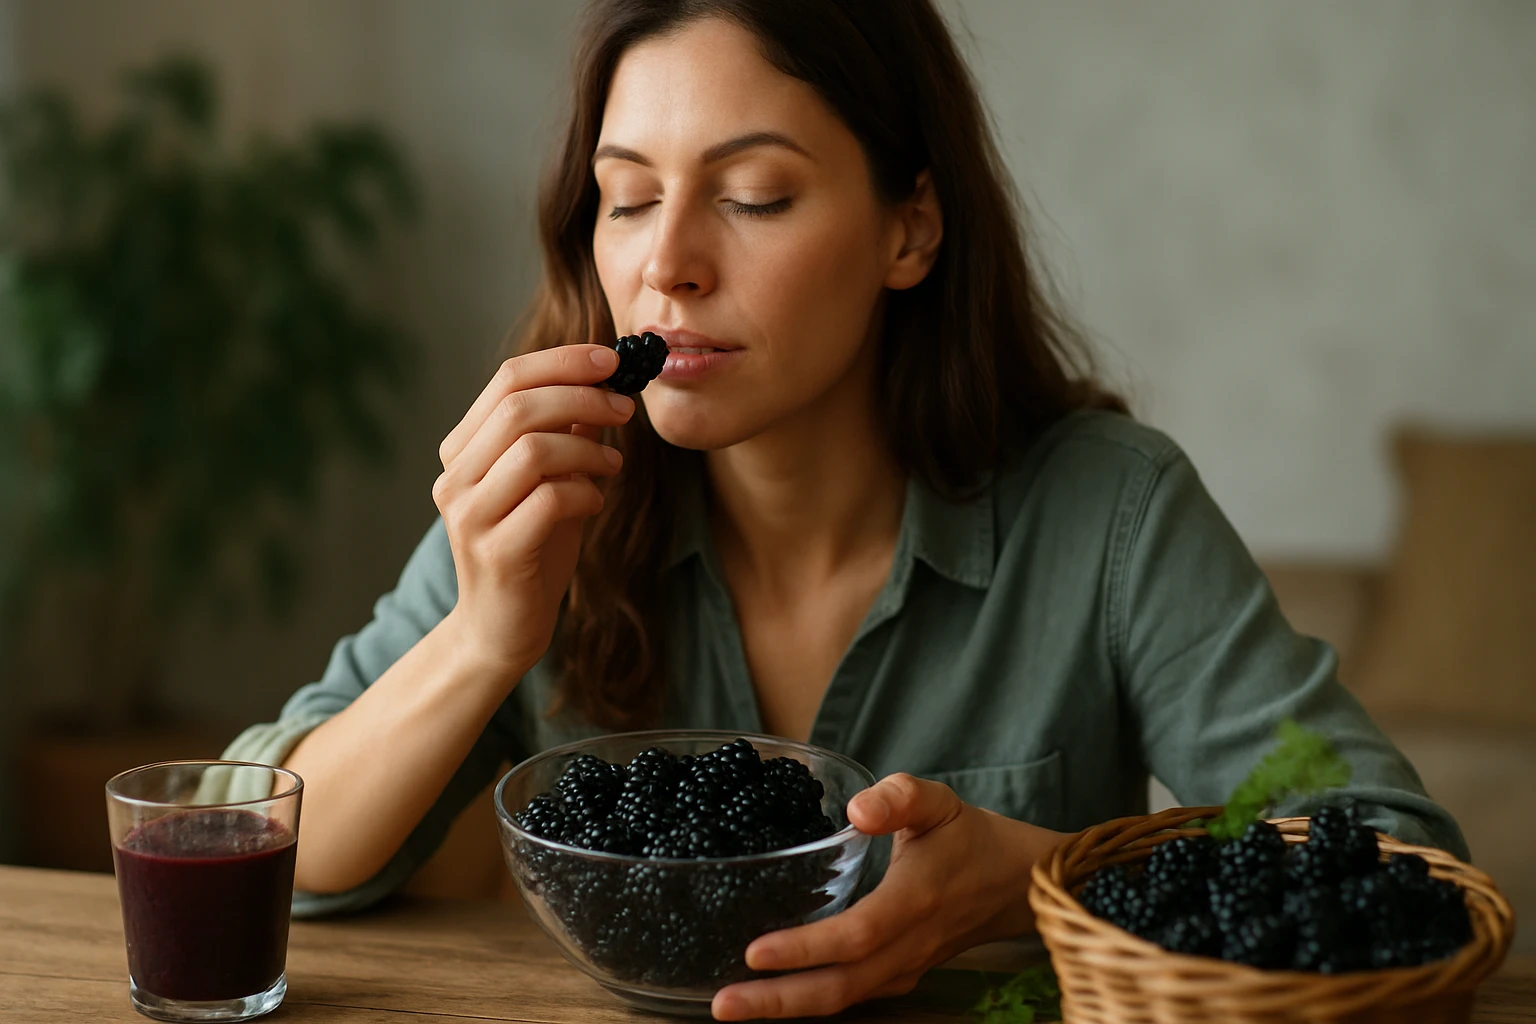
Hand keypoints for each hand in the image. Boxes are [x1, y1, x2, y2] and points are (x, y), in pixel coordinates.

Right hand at [432, 344, 633, 678]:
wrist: (502, 628)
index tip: (611, 360)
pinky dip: (584, 492)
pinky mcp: (495, 552)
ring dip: (587, 448)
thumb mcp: (550, 481)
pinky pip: (548, 500)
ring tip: (613, 464)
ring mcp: (469, 516)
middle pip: (518, 406)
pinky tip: (595, 502)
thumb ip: (566, 435)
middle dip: (582, 396)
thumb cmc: (531, 549)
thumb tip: (605, 384)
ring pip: (532, 450)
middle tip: (625, 408)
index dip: (563, 361)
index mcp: (463, 450)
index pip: (508, 379)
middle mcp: (455, 477)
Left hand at [711, 773, 1064, 1020]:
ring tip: (732, 1005)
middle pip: (841, 986)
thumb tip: (857, 809)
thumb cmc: (971, 836)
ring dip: (788, 1007)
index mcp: (916, 899)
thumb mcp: (940, 801)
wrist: (1016, 884)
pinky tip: (772, 996)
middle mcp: (910, 944)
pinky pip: (854, 996)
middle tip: (722, 1003)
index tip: (754, 951)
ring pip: (845, 999)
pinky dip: (811, 1002)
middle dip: (779, 1000)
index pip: (856, 936)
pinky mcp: (901, 974)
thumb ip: (899, 796)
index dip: (806, 949)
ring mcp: (907, 966)